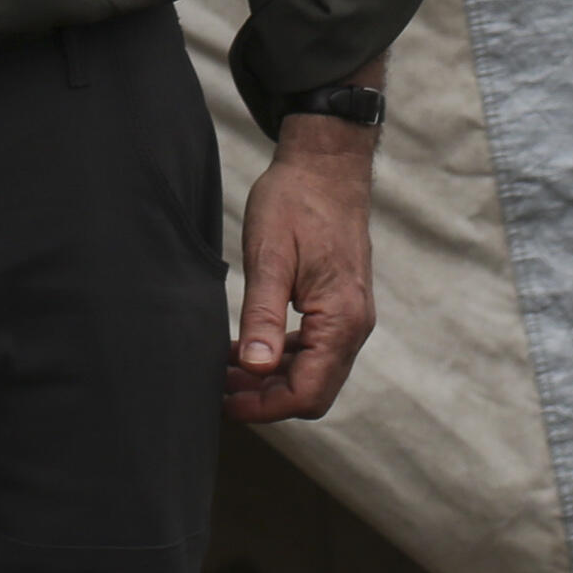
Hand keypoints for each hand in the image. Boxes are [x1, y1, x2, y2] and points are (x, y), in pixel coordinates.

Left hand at [225, 118, 376, 423]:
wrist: (325, 165)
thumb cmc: (295, 202)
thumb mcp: (270, 255)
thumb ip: (263, 314)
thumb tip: (254, 367)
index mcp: (341, 318)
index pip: (307, 392)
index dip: (264, 407)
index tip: (224, 404)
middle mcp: (354, 325)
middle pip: (312, 391)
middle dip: (265, 400)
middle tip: (218, 390)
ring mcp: (350, 316)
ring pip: (313, 374)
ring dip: (271, 380)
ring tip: (225, 372)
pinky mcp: (340, 306)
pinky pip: (314, 351)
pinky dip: (281, 358)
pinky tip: (247, 349)